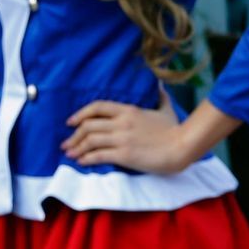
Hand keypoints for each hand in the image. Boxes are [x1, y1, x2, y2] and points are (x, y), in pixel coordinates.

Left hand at [63, 90, 191, 173]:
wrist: (182, 146)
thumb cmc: (175, 130)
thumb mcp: (166, 109)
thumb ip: (160, 97)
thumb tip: (160, 86)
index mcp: (129, 110)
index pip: (97, 107)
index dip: (80, 114)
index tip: (71, 122)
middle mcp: (121, 123)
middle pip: (88, 126)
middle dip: (73, 136)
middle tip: (66, 144)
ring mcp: (122, 138)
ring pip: (90, 140)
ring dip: (76, 148)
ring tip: (70, 154)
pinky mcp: (124, 154)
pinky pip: (98, 155)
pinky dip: (86, 159)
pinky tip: (81, 162)